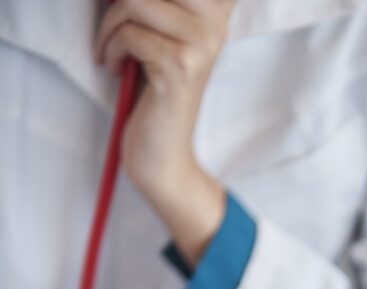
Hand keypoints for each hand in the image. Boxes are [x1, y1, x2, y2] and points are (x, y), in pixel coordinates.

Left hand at [96, 0, 229, 200]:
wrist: (163, 155)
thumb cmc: (155, 94)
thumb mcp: (161, 37)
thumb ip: (158, 6)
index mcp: (216, 11)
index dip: (136, 0)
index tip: (128, 14)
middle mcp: (215, 23)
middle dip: (120, 1)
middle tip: (112, 23)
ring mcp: (201, 45)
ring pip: (134, 2)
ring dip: (110, 25)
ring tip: (110, 49)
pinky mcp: (179, 66)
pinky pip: (129, 34)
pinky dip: (111, 48)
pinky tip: (115, 66)